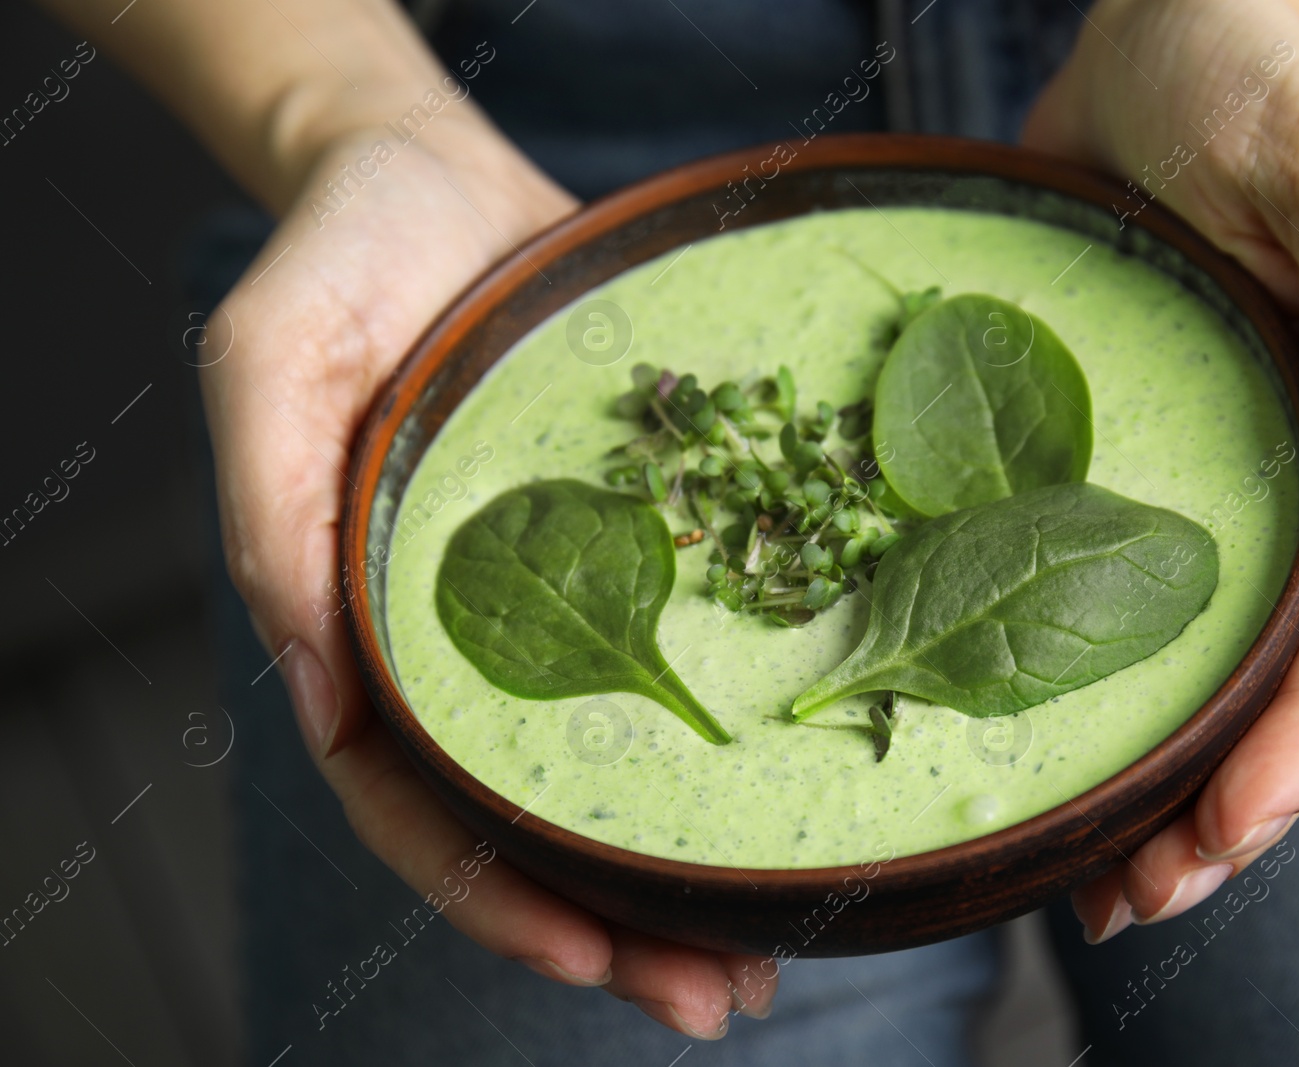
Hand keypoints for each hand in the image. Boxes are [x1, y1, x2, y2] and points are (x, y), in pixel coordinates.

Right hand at [203, 109, 772, 1036]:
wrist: (438, 179)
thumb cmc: (341, 258)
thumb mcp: (272, 364)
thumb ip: (276, 518)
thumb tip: (314, 684)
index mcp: (371, 629)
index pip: (419, 804)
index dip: (496, 895)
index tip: (588, 959)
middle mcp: (473, 637)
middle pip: (535, 817)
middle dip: (617, 924)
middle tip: (714, 1002)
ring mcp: (558, 600)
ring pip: (620, 765)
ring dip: (685, 868)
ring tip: (769, 956)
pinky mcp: (635, 545)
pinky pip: (684, 657)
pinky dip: (733, 739)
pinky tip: (802, 785)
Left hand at [1021, 0, 1298, 937]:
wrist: (1168, 29)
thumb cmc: (1263, 87)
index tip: (1216, 840)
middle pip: (1283, 684)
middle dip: (1221, 805)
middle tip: (1131, 902)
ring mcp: (1217, 481)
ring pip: (1201, 663)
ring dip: (1156, 775)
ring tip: (1087, 873)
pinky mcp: (1127, 460)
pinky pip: (1111, 590)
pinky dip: (1083, 680)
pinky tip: (1017, 735)